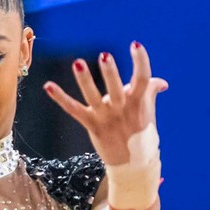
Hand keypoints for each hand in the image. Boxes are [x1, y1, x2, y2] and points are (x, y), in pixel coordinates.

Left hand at [44, 42, 167, 165]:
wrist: (133, 165)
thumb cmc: (141, 135)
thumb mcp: (148, 113)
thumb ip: (150, 92)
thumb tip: (161, 82)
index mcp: (138, 103)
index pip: (142, 78)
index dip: (140, 61)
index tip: (135, 44)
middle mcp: (122, 109)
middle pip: (117, 88)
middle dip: (111, 73)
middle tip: (104, 55)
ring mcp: (106, 118)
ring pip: (93, 97)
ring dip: (85, 80)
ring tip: (77, 63)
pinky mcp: (92, 125)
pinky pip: (74, 110)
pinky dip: (60, 98)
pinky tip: (48, 85)